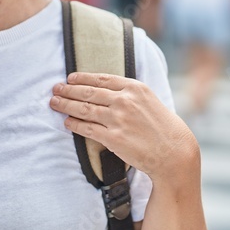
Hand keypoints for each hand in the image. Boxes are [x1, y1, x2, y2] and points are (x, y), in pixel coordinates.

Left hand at [49, 72, 197, 182]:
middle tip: (55, 88)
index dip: (82, 78)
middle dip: (68, 90)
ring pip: (84, 109)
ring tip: (54, 102)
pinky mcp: (114, 138)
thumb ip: (130, 94)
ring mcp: (118, 119)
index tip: (70, 78)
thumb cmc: (163, 127)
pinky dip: (74, 124)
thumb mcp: (150, 100)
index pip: (101, 79)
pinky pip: (87, 129)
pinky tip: (66, 122)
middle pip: (89, 92)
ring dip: (66, 105)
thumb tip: (107, 90)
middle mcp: (125, 101)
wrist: (174, 152)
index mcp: (134, 88)